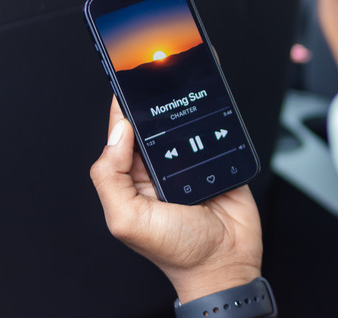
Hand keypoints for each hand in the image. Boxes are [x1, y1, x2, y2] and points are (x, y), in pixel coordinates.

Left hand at [90, 97, 262, 301]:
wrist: (226, 263)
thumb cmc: (178, 251)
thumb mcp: (127, 220)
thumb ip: (111, 176)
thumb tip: (118, 132)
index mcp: (133, 178)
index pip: (122, 134)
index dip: (123, 107)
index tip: (127, 81)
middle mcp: (159, 169)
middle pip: (153, 123)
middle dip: (154, 101)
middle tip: (159, 73)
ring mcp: (189, 163)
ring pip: (183, 124)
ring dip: (185, 106)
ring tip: (184, 82)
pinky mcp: (218, 160)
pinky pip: (213, 132)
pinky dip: (213, 117)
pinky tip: (212, 102)